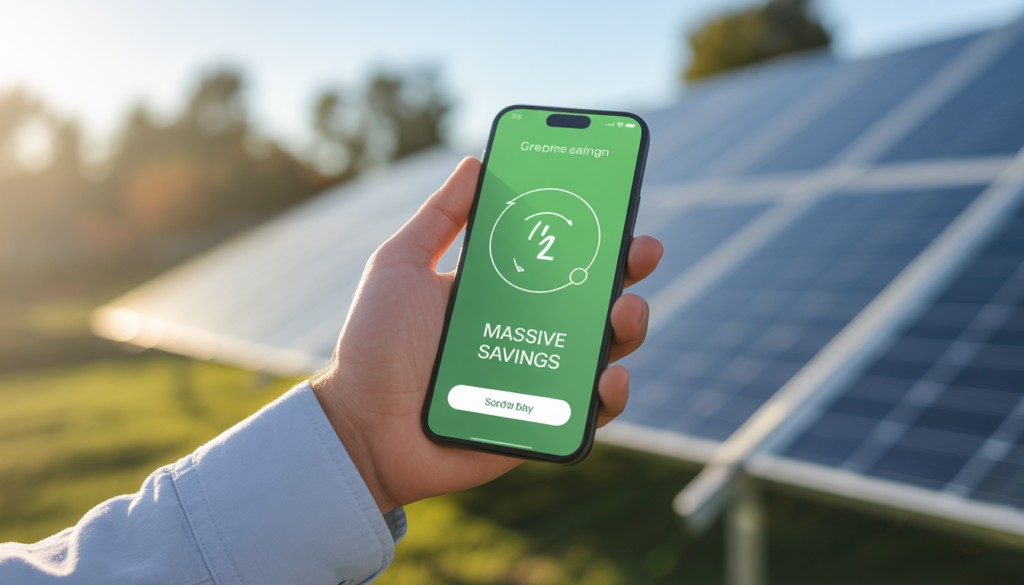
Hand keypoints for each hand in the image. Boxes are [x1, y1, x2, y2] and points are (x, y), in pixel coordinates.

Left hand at [311, 157, 662, 512]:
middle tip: (641, 252)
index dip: (594, 229)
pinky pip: (590, 411)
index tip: (618, 203)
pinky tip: (606, 377)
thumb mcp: (400, 265)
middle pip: (594, 296)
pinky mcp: (543, 423)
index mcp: (500, 290)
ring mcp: (539, 376)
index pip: (559, 253)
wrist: (361, 426)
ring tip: (624, 311)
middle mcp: (528, 329)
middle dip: (627, 270)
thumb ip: (440, 217)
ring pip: (604, 348)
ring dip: (628, 325)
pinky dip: (609, 395)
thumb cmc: (375, 346)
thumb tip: (477, 162)